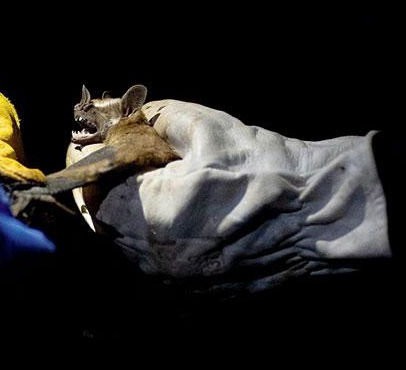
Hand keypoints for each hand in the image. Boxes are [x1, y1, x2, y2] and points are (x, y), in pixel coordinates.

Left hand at [68, 100, 388, 291]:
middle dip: (108, 199)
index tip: (99, 159)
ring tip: (148, 201)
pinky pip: (156, 278)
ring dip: (128, 228)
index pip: (93, 196)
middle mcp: (155, 259)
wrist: (323, 216)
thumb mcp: (206, 128)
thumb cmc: (265, 169)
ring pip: (128, 256)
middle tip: (123, 176)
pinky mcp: (199, 298)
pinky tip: (174, 232)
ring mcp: (177, 285)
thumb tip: (131, 118)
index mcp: (149, 215)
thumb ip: (156, 120)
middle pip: (106, 229)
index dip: (93, 174)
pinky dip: (153, 254)